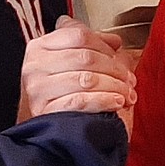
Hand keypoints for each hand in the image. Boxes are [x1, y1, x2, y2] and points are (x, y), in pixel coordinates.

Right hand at [19, 16, 137, 122]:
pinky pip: (81, 101)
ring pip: (86, 79)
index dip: (104, 45)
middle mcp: (35, 65)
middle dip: (114, 68)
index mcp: (40, 46)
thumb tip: (115, 41)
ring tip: (127, 93)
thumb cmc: (61, 91)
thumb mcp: (72, 62)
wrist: (48, 130)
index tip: (119, 55)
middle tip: (129, 78)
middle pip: (86, 57)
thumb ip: (92, 45)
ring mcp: (38, 88)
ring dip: (114, 86)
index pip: (79, 35)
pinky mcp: (45, 110)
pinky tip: (117, 102)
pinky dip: (104, 100)